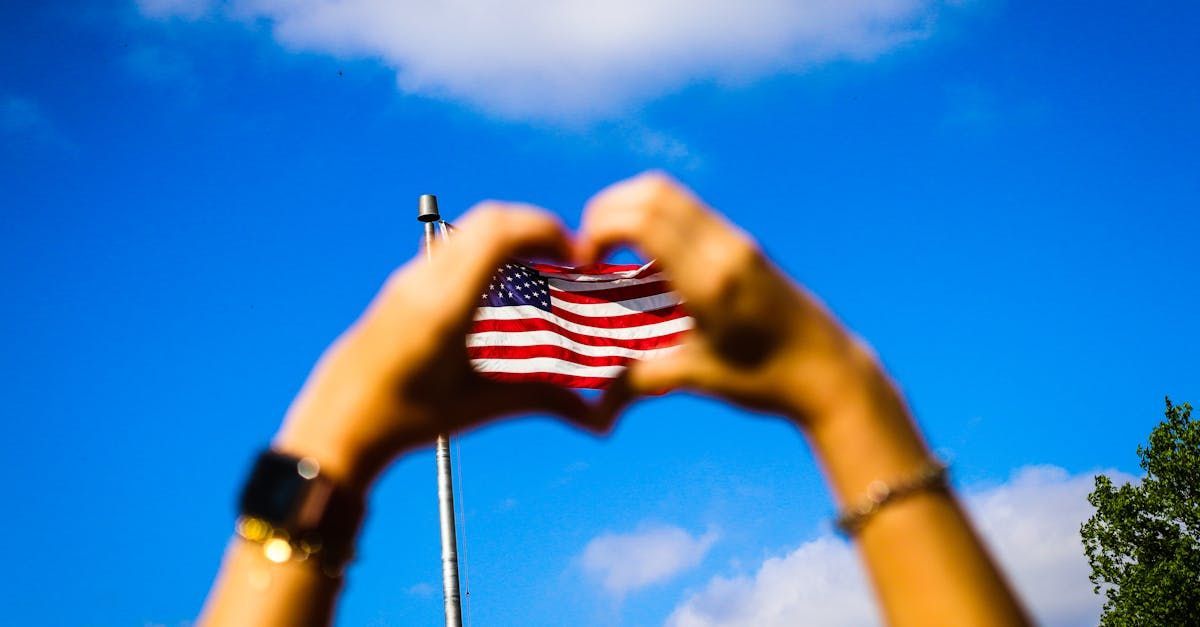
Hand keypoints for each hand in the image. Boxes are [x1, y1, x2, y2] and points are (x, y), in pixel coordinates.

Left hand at [274, 204, 597, 491]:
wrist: (336, 422)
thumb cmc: (405, 420)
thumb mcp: (478, 408)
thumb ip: (541, 401)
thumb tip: (596, 418)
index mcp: (445, 305)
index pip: (500, 233)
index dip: (546, 230)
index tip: (576, 254)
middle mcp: (425, 280)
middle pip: (489, 218)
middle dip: (536, 227)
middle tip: (567, 257)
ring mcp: (409, 278)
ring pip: (470, 229)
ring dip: (512, 237)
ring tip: (540, 272)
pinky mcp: (403, 285)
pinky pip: (455, 247)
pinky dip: (489, 251)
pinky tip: (503, 291)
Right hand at [577, 172, 882, 427]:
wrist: (831, 372)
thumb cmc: (767, 380)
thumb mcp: (700, 378)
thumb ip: (642, 381)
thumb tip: (596, 405)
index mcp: (710, 280)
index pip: (644, 219)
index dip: (600, 228)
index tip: (586, 261)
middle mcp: (724, 249)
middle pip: (651, 191)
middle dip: (607, 211)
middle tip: (591, 250)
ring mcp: (737, 241)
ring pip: (670, 193)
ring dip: (631, 209)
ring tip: (613, 249)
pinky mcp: (744, 244)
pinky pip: (688, 210)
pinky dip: (655, 217)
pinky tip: (648, 259)